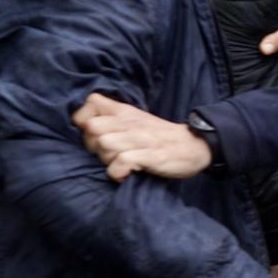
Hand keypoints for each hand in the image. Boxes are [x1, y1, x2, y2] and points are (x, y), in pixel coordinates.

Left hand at [74, 93, 212, 180]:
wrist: (194, 146)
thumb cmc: (159, 137)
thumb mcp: (136, 120)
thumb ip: (113, 119)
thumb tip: (86, 127)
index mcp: (125, 112)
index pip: (91, 101)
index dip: (83, 118)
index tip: (91, 133)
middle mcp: (130, 123)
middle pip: (92, 128)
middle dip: (92, 145)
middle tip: (106, 154)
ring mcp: (140, 139)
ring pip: (104, 145)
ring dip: (106, 160)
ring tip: (118, 165)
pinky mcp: (150, 156)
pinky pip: (121, 163)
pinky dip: (118, 173)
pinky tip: (125, 175)